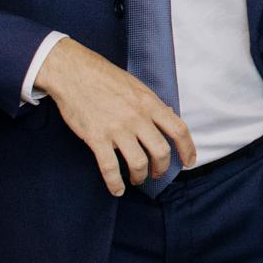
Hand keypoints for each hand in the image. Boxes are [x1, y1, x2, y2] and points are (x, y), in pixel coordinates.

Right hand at [33, 38, 195, 196]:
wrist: (73, 72)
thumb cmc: (105, 77)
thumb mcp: (137, 86)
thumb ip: (153, 104)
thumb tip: (170, 116)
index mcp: (150, 103)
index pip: (179, 130)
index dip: (187, 149)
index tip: (188, 162)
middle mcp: (137, 117)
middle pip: (161, 151)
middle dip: (162, 168)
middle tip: (157, 173)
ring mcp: (117, 129)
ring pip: (139, 163)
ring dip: (140, 176)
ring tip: (137, 179)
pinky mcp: (97, 138)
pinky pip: (110, 168)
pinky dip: (115, 183)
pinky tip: (117, 189)